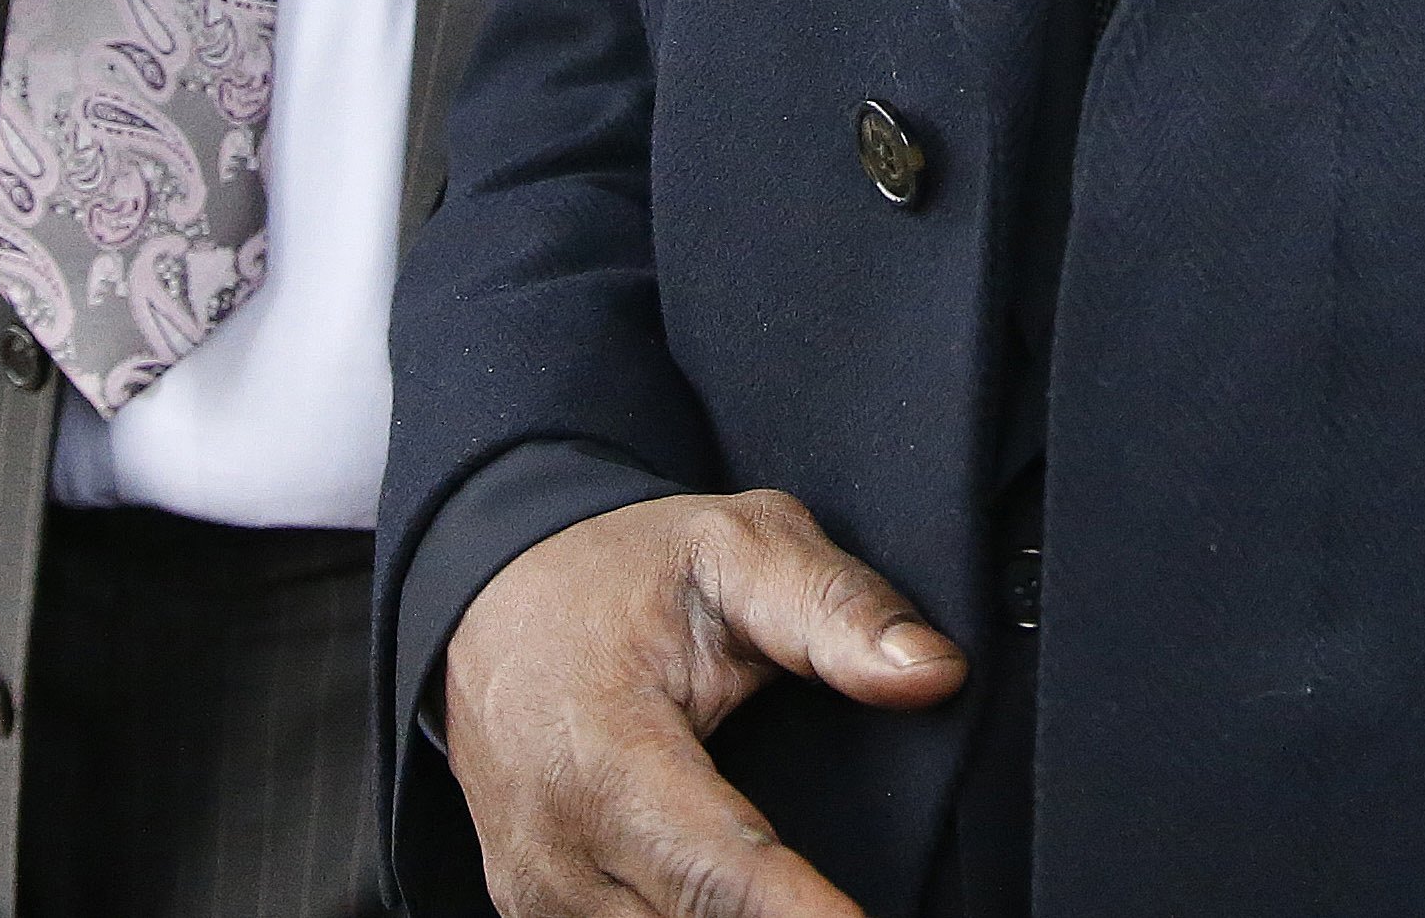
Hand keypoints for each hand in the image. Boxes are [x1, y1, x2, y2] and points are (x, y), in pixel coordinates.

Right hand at [446, 492, 967, 917]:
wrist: (492, 597)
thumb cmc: (619, 572)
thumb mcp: (737, 545)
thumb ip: (835, 608)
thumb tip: (931, 672)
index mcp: (604, 749)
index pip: (714, 869)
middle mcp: (557, 843)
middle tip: (868, 913)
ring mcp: (538, 892)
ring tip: (819, 905)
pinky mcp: (536, 914)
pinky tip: (756, 910)